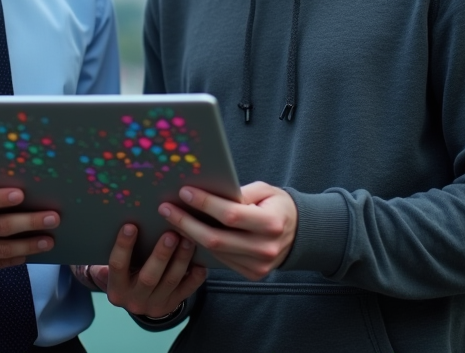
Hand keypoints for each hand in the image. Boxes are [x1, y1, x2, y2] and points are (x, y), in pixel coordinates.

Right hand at [94, 223, 205, 318]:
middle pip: (149, 277)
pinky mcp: (173, 304)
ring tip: (188, 240)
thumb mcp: (119, 268)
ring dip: (181, 259)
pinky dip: (195, 276)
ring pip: (171, 281)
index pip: (117, 266)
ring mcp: (155, 304)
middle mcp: (135, 300)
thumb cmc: (126, 273)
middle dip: (161, 254)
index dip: (123, 246)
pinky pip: (187, 291)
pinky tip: (201, 261)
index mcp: (117, 288)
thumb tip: (130, 221)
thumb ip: (123, 252)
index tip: (131, 225)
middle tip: (171, 234)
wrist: (138, 301)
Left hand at [158, 181, 296, 280]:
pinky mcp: (252, 274)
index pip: (231, 215)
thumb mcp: (265, 190)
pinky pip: (220, 260)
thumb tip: (206, 190)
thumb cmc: (276, 205)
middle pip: (216, 239)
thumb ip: (239, 192)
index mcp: (271, 223)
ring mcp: (259, 266)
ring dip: (189, 235)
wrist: (298, 233)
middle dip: (187, 222)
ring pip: (215, 252)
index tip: (185, 192)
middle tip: (166, 208)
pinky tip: (188, 233)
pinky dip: (202, 247)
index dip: (205, 203)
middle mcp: (266, 248)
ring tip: (172, 218)